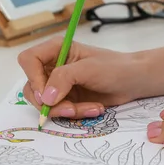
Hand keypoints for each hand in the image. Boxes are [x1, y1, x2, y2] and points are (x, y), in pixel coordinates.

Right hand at [17, 37, 143, 118]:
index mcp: (55, 50)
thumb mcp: (88, 69)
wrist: (134, 81)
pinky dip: (76, 114)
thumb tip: (44, 97)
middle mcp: (53, 66)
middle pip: (32, 87)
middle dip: (51, 102)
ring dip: (66, 110)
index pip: (28, 61)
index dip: (33, 78)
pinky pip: (60, 112)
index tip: (46, 94)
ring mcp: (59, 85)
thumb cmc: (114, 67)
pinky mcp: (67, 99)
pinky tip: (94, 108)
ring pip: (45, 104)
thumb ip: (63, 79)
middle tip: (70, 109)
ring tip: (90, 108)